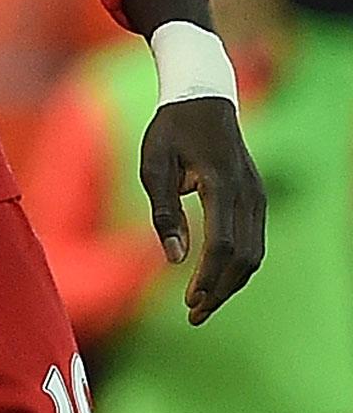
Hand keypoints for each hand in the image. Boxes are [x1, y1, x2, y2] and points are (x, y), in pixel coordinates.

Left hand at [139, 96, 265, 323]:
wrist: (203, 98)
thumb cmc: (171, 129)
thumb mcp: (154, 163)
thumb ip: (164, 211)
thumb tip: (174, 259)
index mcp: (220, 183)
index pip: (222, 244)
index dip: (208, 277)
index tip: (189, 301)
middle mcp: (248, 194)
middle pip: (243, 258)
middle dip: (221, 290)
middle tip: (195, 314)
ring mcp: (257, 196)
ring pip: (254, 254)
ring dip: (231, 283)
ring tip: (203, 303)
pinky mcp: (257, 199)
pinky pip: (254, 241)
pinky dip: (237, 266)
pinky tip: (216, 279)